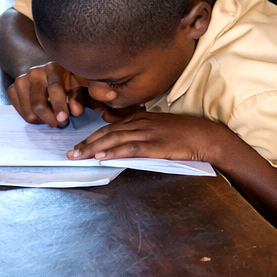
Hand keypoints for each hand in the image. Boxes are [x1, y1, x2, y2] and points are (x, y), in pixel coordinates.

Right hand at [7, 62, 86, 126]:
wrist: (44, 74)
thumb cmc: (65, 81)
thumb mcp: (76, 86)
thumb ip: (77, 98)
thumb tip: (76, 112)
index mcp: (53, 69)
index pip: (54, 88)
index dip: (59, 105)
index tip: (63, 119)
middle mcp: (34, 73)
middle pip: (38, 104)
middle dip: (50, 119)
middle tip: (60, 124)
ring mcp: (20, 81)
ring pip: (29, 113)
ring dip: (42, 121)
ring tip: (52, 117)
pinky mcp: (11, 90)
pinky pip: (21, 114)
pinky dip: (33, 119)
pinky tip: (41, 113)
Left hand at [68, 110, 232, 162]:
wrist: (206, 136)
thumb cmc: (184, 133)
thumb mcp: (158, 126)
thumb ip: (138, 128)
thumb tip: (118, 131)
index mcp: (140, 118)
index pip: (109, 127)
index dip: (91, 137)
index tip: (78, 146)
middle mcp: (140, 123)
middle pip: (107, 133)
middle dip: (86, 143)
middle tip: (70, 154)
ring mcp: (148, 134)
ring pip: (115, 140)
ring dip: (94, 148)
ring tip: (79, 156)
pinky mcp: (156, 145)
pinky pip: (131, 148)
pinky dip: (114, 152)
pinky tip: (102, 157)